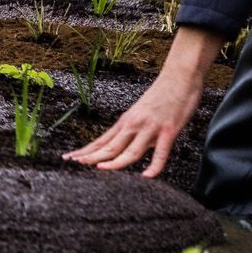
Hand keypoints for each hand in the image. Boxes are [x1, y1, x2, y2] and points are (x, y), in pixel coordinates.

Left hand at [65, 25, 218, 177]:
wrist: (180, 77)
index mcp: (126, 121)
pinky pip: (161, 152)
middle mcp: (134, 125)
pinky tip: (147, 175)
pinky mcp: (168, 130)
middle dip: (92, 156)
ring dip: (115, 161)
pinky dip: (154, 166)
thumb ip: (135, 131)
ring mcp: (150, 128)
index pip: (102, 140)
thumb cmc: (163, 95)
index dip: (86, 151)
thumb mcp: (141, 113)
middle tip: (76, 163)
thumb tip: (128, 147)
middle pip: (110, 146)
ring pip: (130, 150)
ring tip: (101, 169)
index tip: (70, 158)